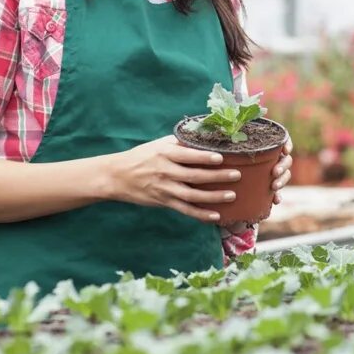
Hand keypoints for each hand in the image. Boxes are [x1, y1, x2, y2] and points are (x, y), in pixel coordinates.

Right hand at [101, 135, 239, 222]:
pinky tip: (215, 216)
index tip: (221, 157)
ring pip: (192, 195)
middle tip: (236, 175)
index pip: (188, 156)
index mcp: (165, 154)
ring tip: (231, 196)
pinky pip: (185, 209)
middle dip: (217, 176)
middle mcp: (166, 171)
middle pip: (195, 176)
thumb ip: (180, 143)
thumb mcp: (158, 144)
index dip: (204, 158)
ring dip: (213, 197)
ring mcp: (165, 189)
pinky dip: (200, 214)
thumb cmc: (141, 156)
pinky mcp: (164, 202)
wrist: (117, 176)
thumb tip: (204, 137)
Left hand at [223, 138, 292, 233]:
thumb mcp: (228, 147)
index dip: (287, 144)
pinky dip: (278, 196)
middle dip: (283, 166)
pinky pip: (278, 192)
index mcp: (266, 146)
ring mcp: (273, 174)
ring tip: (274, 186)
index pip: (283, 141)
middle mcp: (273, 159)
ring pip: (285, 174)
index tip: (285, 150)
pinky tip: (275, 201)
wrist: (224, 182)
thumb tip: (222, 127)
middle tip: (274, 172)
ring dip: (282, 180)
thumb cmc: (225, 156)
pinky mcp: (269, 189)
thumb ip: (230, 138)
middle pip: (286, 159)